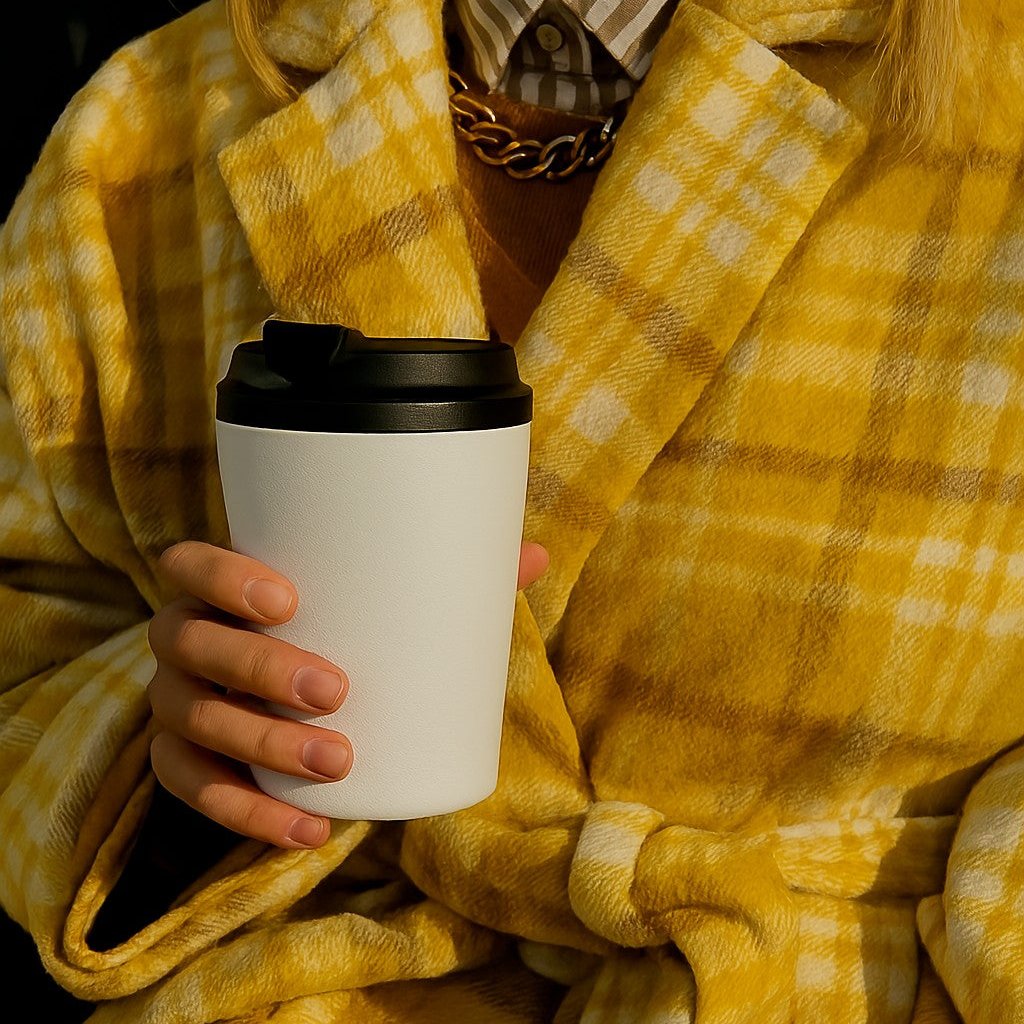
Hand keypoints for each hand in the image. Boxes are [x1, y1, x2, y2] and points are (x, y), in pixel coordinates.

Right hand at [146, 539, 549, 848]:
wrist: (288, 691)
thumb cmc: (341, 627)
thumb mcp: (381, 601)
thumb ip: (448, 575)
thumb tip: (536, 555)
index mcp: (221, 587)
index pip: (190, 564)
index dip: (224, 577)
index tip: (290, 600)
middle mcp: (184, 639)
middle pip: (191, 645)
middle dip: (260, 669)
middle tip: (337, 690)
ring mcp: (176, 702)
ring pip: (190, 722)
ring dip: (260, 747)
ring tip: (337, 764)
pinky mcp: (183, 760)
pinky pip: (191, 789)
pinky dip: (245, 813)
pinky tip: (307, 829)